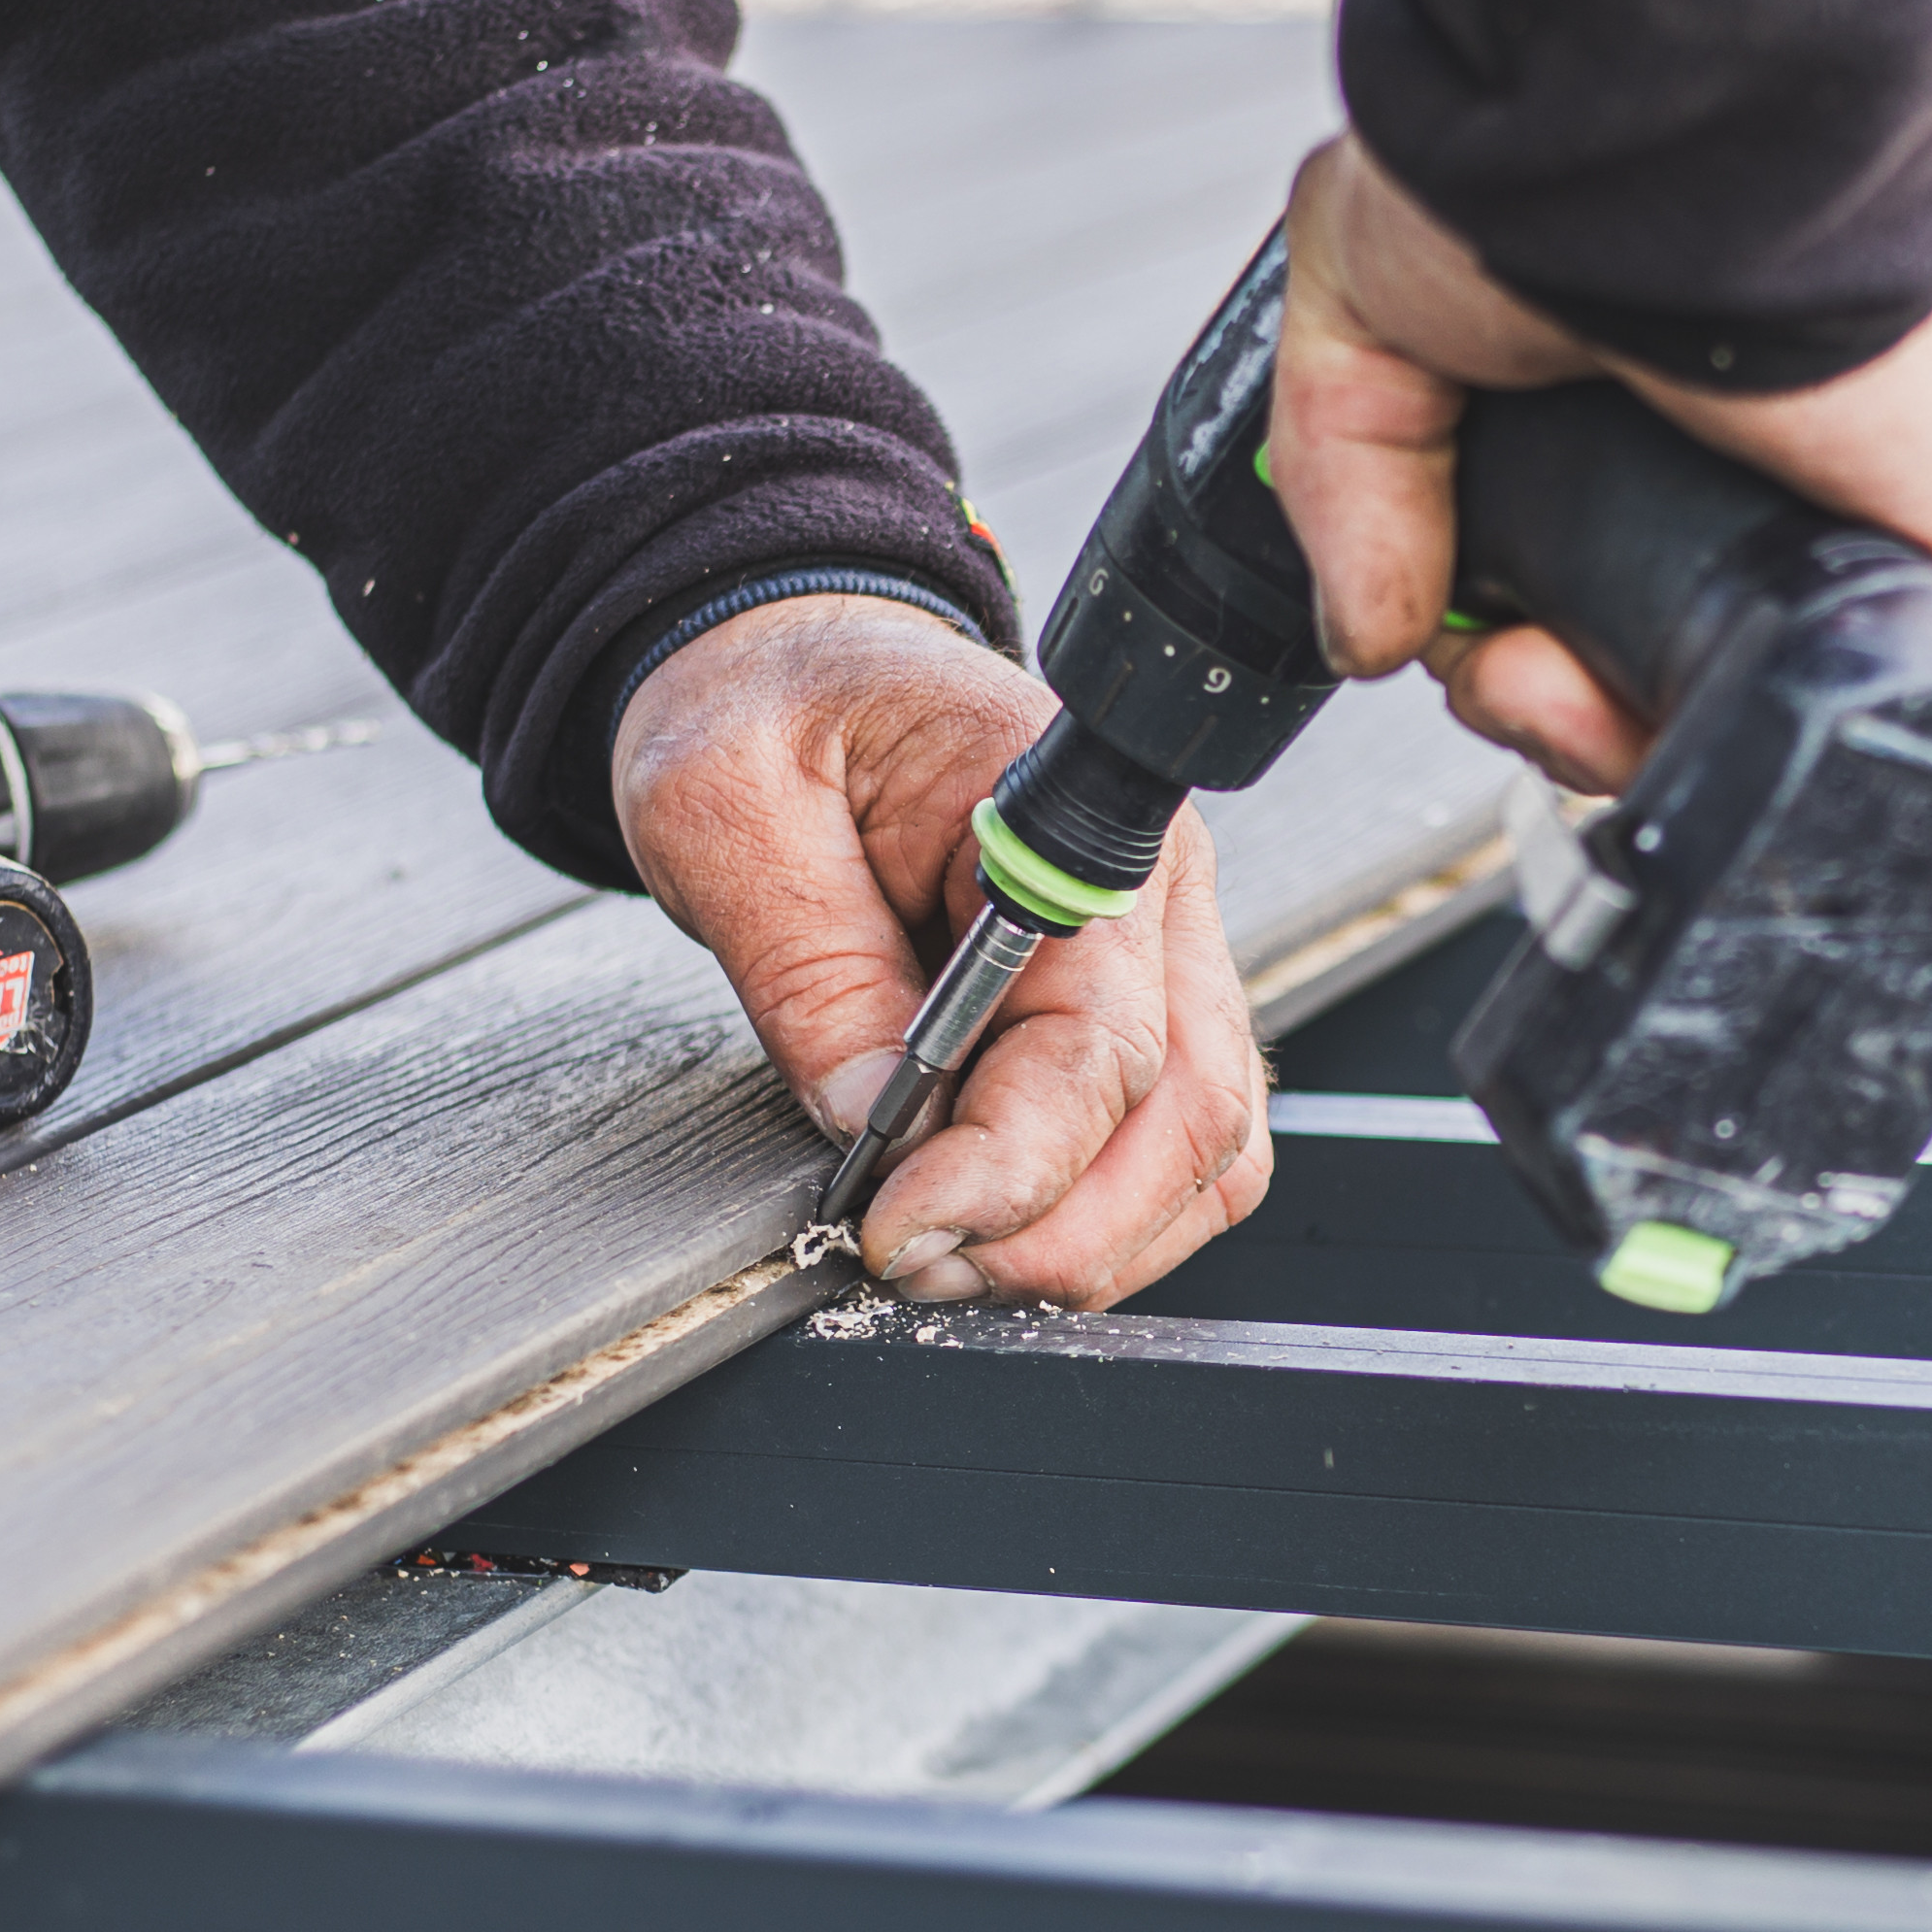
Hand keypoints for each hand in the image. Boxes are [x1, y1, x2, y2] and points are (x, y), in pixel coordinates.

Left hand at [610, 594, 1268, 1303]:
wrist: (793, 666)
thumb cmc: (771, 708)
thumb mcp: (725, 806)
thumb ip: (803, 962)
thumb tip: (869, 1118)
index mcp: (1066, 813)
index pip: (1100, 1040)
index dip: (1011, 1166)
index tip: (897, 1226)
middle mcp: (1147, 885)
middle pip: (1188, 1115)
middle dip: (1054, 1233)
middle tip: (912, 1266)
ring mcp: (1157, 950)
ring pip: (1206, 1149)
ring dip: (1089, 1242)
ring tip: (943, 1259)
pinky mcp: (1131, 1004)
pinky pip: (1170, 1142)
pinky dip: (1100, 1215)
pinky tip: (988, 1227)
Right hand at [1269, 133, 1931, 792]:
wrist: (1671, 125)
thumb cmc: (1537, 150)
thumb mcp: (1363, 308)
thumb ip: (1351, 476)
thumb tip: (1365, 629)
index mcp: (1662, 389)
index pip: (1601, 579)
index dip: (1516, 650)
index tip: (1466, 641)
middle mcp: (1779, 446)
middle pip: (1671, 664)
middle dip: (1555, 708)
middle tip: (1500, 670)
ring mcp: (1877, 497)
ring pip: (1758, 698)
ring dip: (1623, 737)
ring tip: (1545, 683)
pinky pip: (1881, 710)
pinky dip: (1755, 744)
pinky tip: (1649, 716)